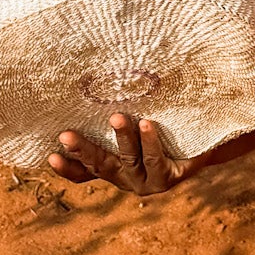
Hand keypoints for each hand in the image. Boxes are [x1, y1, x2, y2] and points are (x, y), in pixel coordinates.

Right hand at [48, 113, 205, 194]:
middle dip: (82, 150)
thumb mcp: (135, 122)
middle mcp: (126, 178)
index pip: (84, 172)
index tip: (49, 155)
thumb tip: (89, 73)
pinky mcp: (169, 179)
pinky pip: (156, 159)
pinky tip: (147, 123)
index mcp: (113, 168)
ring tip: (116, 117)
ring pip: (129, 159)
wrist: (204, 144)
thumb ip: (113, 112)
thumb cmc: (162, 127)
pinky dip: (150, 141)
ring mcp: (147, 181)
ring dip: (122, 137)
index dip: (67, 167)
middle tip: (65, 135)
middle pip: (100, 165)